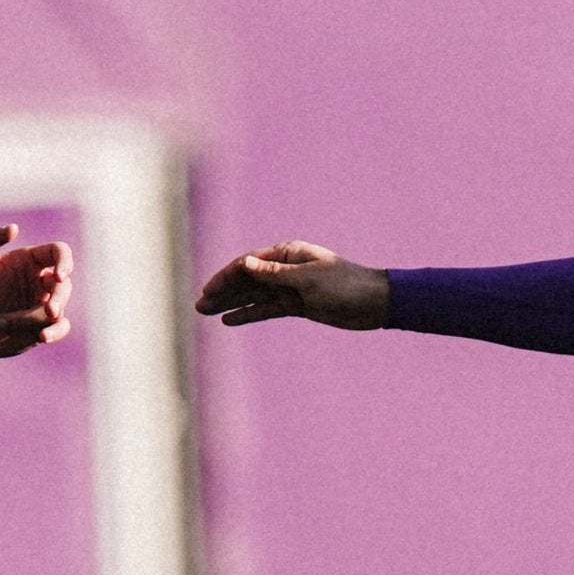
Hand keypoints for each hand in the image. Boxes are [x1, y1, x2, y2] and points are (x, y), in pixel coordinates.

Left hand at [0, 224, 72, 356]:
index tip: (59, 276)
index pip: (59, 253)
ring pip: (58, 310)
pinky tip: (42, 337)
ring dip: (34, 319)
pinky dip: (55, 332)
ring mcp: (42, 305)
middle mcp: (40, 281)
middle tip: (49, 311)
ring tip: (1, 323)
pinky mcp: (41, 326)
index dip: (65, 261)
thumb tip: (14, 228)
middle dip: (59, 299)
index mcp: (29, 261)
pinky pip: (61, 328)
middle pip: (65, 285)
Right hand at [196, 240, 389, 328]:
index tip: (208, 291)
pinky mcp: (297, 305)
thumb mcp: (308, 279)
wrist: (374, 303)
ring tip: (205, 312)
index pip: (249, 263)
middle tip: (198, 305)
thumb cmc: (345, 285)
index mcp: (288, 254)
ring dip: (231, 303)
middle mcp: (286, 268)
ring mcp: (290, 287)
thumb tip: (245, 263)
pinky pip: (267, 308)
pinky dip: (249, 314)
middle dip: (223, 291)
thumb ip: (274, 273)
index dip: (226, 277)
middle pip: (247, 279)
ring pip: (254, 295)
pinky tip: (230, 320)